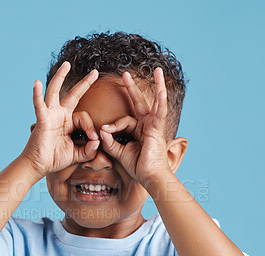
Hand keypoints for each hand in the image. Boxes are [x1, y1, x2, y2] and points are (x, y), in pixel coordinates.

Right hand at [21, 61, 99, 177]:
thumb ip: (89, 150)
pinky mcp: (42, 120)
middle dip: (84, 83)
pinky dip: (37, 95)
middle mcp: (60, 115)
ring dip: (60, 77)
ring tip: (66, 65)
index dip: (91, 128)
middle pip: (73, 95)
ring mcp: (50, 115)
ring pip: (55, 92)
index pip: (84, 117)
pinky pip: (39, 105)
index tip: (93, 140)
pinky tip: (37, 83)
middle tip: (95, 72)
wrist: (39, 166)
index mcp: (68, 122)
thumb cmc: (55, 159)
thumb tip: (98, 141)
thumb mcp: (77, 155)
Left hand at [99, 67, 171, 187]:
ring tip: (157, 70)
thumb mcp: (119, 152)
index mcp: (138, 130)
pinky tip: (162, 91)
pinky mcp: (157, 130)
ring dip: (157, 85)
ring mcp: (153, 126)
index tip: (104, 131)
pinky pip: (160, 114)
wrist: (149, 176)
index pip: (124, 120)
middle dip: (132, 88)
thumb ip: (110, 142)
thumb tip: (102, 131)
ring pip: (154, 102)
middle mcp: (146, 125)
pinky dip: (161, 102)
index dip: (113, 126)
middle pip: (138, 103)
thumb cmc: (138, 166)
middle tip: (125, 74)